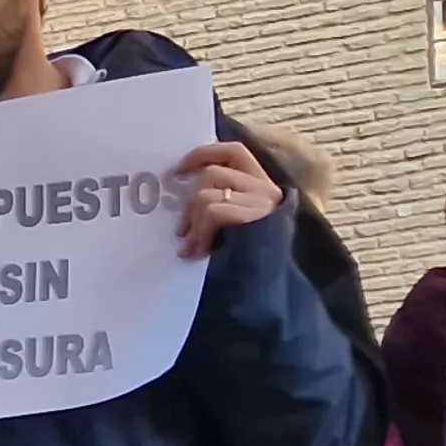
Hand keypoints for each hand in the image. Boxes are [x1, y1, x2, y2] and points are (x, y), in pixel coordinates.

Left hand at [175, 140, 278, 256]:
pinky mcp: (257, 215)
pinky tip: (199, 253)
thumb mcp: (229, 229)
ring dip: (192, 223)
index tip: (179, 169)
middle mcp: (266, 190)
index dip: (204, 154)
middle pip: (213, 173)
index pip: (233, 152)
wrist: (262, 293)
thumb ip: (217, 205)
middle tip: (181, 230)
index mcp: (261, 187)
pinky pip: (213, 211)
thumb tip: (181, 196)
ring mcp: (262, 201)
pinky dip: (200, 234)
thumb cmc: (241, 264)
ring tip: (191, 248)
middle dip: (189, 202)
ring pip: (207, 194)